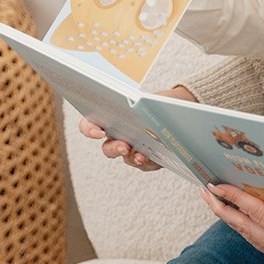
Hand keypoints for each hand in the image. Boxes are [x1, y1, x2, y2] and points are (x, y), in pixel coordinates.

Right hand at [78, 86, 196, 170]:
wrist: (174, 112)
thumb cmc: (156, 103)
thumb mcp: (150, 98)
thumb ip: (146, 103)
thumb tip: (148, 110)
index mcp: (112, 120)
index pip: (90, 125)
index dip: (89, 129)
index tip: (98, 132)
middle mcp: (117, 138)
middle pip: (108, 148)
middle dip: (115, 148)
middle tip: (124, 146)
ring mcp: (131, 151)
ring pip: (127, 158)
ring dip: (134, 158)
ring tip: (142, 155)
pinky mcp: (146, 160)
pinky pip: (146, 165)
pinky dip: (150, 162)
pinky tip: (155, 158)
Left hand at [202, 182, 263, 263]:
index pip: (258, 214)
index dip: (235, 198)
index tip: (217, 185)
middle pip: (246, 228)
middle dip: (223, 208)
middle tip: (205, 190)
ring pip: (249, 236)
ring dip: (230, 217)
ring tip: (214, 199)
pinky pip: (258, 241)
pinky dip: (245, 225)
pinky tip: (236, 213)